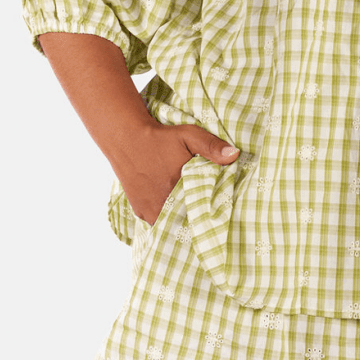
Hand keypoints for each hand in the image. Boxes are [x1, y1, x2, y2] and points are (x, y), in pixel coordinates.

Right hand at [113, 119, 238, 223]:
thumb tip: (234, 155)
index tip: (218, 215)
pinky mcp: (139, 210)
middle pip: (185, 223)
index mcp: (177, 192)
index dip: (209, 216)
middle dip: (195, 221)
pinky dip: (165, 217)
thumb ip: (212, 146)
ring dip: (180, 220)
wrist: (125, 138)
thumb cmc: (158, 137)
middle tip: (206, 218)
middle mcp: (161, 207)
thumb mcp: (188, 136)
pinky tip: (173, 210)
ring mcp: (149, 211)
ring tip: (191, 216)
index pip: (200, 216)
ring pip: (170, 224)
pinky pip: (157, 221)